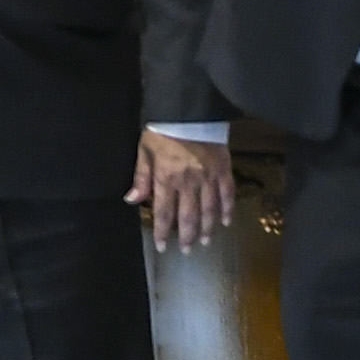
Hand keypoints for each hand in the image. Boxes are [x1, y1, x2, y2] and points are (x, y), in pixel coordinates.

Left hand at [129, 131, 234, 251]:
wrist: (189, 108)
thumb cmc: (163, 129)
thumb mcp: (145, 150)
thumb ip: (141, 176)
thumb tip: (132, 199)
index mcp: (167, 177)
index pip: (164, 212)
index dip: (162, 231)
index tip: (162, 247)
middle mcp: (188, 181)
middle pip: (188, 215)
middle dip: (186, 236)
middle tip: (186, 251)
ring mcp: (208, 176)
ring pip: (209, 209)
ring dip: (206, 228)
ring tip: (204, 242)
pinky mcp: (223, 168)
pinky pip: (227, 193)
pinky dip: (227, 209)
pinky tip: (225, 222)